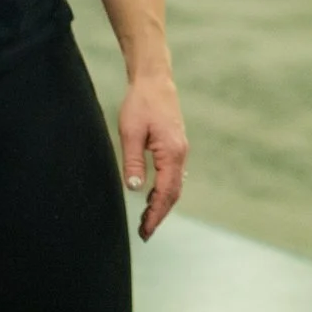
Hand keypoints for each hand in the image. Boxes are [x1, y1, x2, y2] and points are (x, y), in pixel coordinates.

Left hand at [118, 71, 189, 239]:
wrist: (154, 79)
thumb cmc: (140, 103)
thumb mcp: (131, 133)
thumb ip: (133, 162)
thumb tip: (134, 189)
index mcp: (171, 153)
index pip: (165, 193)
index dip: (155, 214)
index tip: (144, 230)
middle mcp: (181, 153)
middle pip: (174, 193)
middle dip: (160, 214)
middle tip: (145, 232)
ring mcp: (181, 149)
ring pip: (175, 184)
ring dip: (162, 203)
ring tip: (146, 218)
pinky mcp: (176, 145)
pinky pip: (174, 174)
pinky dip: (165, 189)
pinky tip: (152, 194)